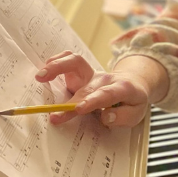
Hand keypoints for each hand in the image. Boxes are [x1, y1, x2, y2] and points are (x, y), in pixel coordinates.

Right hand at [34, 51, 166, 126]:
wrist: (133, 82)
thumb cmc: (132, 101)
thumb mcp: (137, 114)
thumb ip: (123, 117)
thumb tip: (106, 116)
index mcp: (122, 89)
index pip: (106, 94)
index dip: (92, 101)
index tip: (79, 109)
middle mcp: (105, 79)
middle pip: (86, 88)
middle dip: (70, 102)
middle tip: (54, 116)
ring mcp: (92, 73)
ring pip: (76, 62)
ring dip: (58, 67)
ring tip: (40, 76)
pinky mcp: (82, 70)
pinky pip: (70, 59)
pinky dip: (57, 61)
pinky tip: (45, 70)